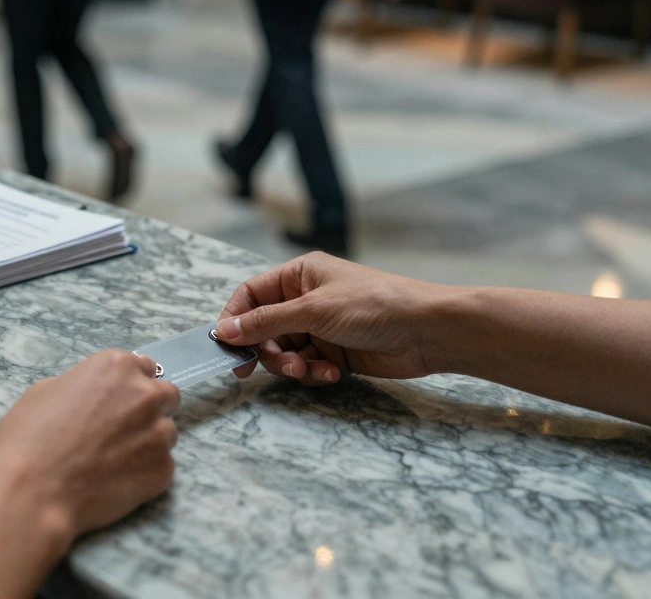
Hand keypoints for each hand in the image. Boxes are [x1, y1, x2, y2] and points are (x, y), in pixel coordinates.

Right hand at [0, 350, 179, 598]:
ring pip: (166, 433)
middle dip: (149, 409)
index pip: (146, 367)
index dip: (133, 384)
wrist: (31, 492)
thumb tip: (93, 395)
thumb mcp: (45, 391)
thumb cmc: (29, 440)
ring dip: (148, 441)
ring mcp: (158, 434)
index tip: (123, 399)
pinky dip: (144, 472)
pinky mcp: (162, 470)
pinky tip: (115, 480)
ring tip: (114, 459)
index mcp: (117, 367)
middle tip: (122, 429)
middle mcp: (145, 395)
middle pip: (166, 396)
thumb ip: (83, 385)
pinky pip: (162, 466)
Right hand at [218, 252, 441, 385]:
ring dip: (292, 365)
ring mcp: (320, 327)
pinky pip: (307, 366)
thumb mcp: (313, 310)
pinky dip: (314, 373)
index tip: (226, 345)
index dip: (236, 320)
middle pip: (264, 329)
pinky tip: (332, 374)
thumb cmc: (373, 305)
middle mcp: (306, 299)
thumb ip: (266, 322)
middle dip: (268, 351)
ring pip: (285, 352)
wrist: (426, 331)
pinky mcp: (335, 352)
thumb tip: (224, 330)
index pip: (251, 295)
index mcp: (299, 275)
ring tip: (310, 370)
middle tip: (278, 366)